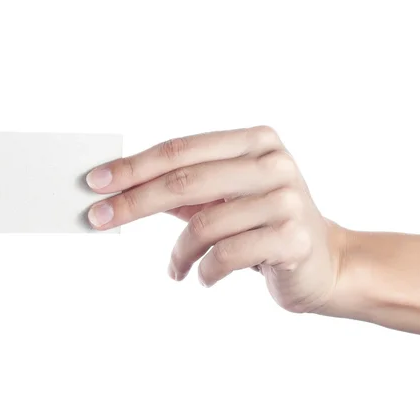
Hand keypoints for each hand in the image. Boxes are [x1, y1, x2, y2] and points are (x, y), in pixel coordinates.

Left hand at [85, 126, 346, 313]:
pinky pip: (226, 255)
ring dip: (178, 253)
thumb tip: (120, 190)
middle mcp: (274, 163)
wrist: (325, 263)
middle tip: (98, 219)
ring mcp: (287, 199)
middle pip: (186, 181)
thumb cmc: (263, 226)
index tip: (95, 183)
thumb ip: (183, 189)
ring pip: (205, 224)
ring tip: (174, 269)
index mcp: (255, 142)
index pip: (181, 150)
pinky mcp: (293, 238)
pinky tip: (204, 277)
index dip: (133, 167)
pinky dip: (204, 271)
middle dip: (134, 202)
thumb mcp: (224, 199)